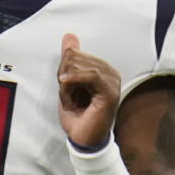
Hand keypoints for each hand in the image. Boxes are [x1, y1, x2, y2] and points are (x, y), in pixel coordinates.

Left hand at [57, 33, 120, 147]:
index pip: (75, 53)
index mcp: (103, 68)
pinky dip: (74, 80)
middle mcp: (111, 72)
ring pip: (80, 65)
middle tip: (67, 96)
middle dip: (64, 75)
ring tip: (70, 100)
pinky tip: (66, 87)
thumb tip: (69, 36)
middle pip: (76, 57)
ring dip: (67, 84)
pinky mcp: (111, 92)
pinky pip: (91, 74)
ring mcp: (113, 81)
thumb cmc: (77, 113)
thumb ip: (70, 59)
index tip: (62, 86)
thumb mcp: (68, 82)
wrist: (83, 139)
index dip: (62, 68)